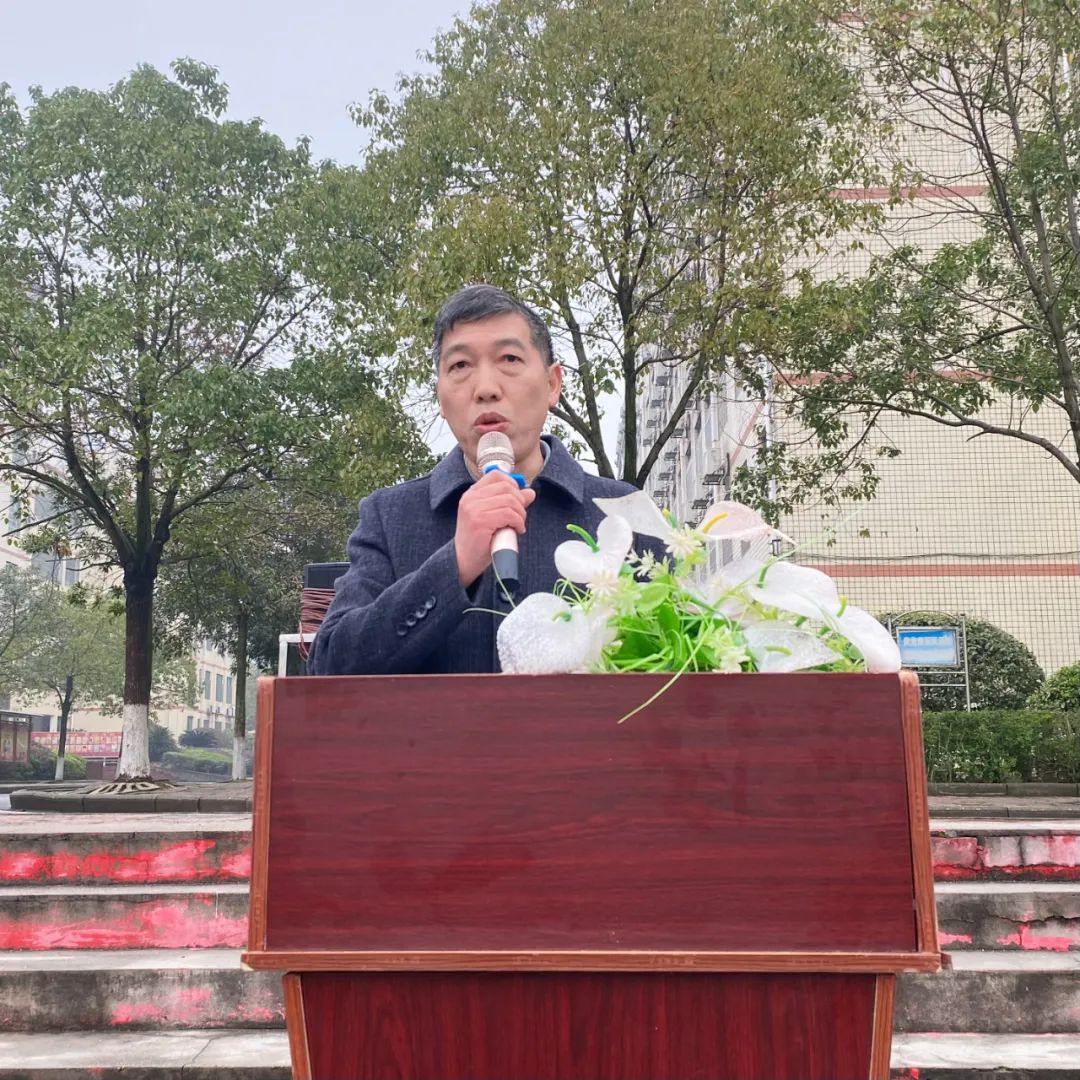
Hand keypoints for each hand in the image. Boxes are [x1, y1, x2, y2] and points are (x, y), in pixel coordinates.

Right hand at [454, 470, 536, 586]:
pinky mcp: (480, 521)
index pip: (496, 475)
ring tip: (518, 525)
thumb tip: (530, 492)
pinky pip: (509, 514)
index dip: (513, 484)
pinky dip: (518, 522)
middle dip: (520, 501)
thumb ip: (509, 503)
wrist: (463, 561)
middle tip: (519, 517)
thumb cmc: (480, 541)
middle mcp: (471, 498)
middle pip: (507, 487)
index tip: (517, 500)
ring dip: (520, 514)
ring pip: (510, 500)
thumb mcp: (494, 517)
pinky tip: (516, 530)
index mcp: (472, 494)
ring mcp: (474, 508)